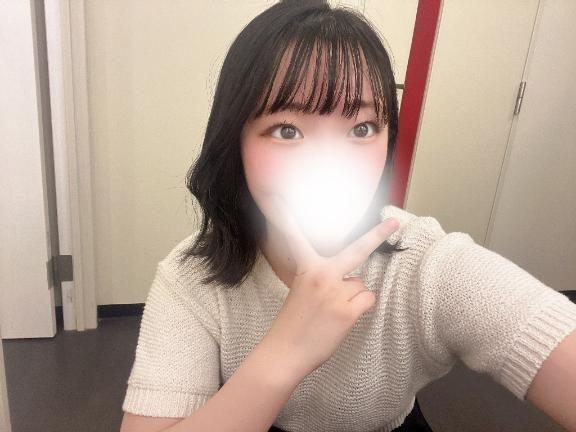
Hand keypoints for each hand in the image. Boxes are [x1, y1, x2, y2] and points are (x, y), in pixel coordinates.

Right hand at [258, 194, 399, 378]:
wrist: (284, 352)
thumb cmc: (292, 322)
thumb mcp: (301, 291)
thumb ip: (322, 277)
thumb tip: (353, 278)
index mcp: (306, 267)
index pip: (296, 235)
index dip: (287, 214)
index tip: (277, 194)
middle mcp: (322, 274)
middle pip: (357, 250)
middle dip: (378, 234)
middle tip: (395, 219)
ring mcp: (336, 292)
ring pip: (360, 285)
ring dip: (352, 297)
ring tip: (331, 312)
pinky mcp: (347, 310)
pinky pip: (366, 300)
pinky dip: (359, 308)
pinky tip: (340, 318)